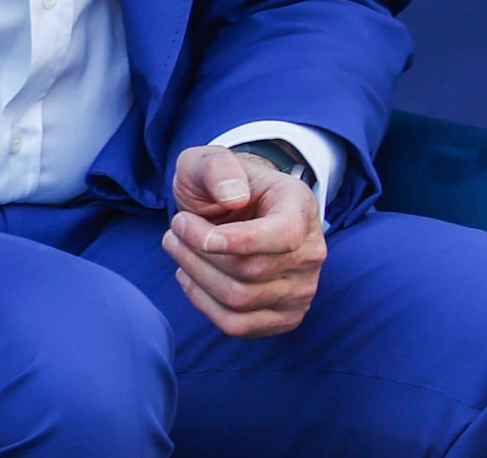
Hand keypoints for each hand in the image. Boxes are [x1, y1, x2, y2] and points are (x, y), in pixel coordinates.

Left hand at [162, 146, 326, 338]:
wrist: (235, 207)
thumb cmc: (223, 184)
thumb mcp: (211, 160)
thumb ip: (217, 168)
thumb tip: (233, 196)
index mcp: (300, 207)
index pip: (283, 235)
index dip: (238, 240)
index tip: (196, 230)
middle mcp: (311, 253)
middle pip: (249, 271)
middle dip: (198, 250)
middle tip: (174, 227)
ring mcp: (302, 290)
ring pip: (239, 300)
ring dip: (195, 274)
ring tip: (175, 246)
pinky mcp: (284, 317)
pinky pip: (239, 326)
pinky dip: (203, 303)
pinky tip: (189, 276)